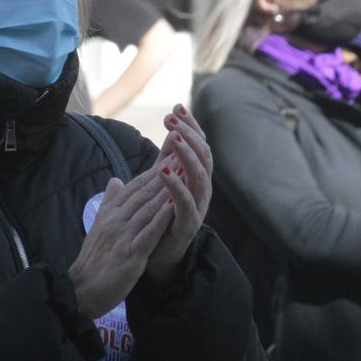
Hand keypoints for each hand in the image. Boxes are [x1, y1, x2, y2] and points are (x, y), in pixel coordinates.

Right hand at [68, 166, 175, 318]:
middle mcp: (117, 220)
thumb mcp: (100, 226)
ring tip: (183, 171)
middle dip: (165, 172)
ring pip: (147, 208)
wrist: (81, 289)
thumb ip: (109, 203)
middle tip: (183, 153)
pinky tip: (173, 205)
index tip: (172, 153)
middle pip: (144, 192)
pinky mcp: (130, 254)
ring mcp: (123, 236)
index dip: (154, 169)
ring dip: (167, 188)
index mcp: (111, 213)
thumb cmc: (93, 260)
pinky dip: (161, 218)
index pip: (135, 186)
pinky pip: (148, 233)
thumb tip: (115, 180)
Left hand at [144, 104, 213, 284]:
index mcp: (196, 177)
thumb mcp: (163, 182)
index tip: (176, 106)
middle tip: (171, 117)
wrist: (157, 255)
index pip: (199, 144)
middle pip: (203, 155)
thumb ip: (168, 158)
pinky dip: (177, 185)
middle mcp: (202, 189)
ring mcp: (199, 206)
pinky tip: (164, 171)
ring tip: (172, 136)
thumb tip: (172, 128)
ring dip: (186, 153)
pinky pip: (186, 202)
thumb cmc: (160, 216)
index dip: (190, 124)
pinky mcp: (189, 224)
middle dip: (188, 133)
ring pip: (200, 175)